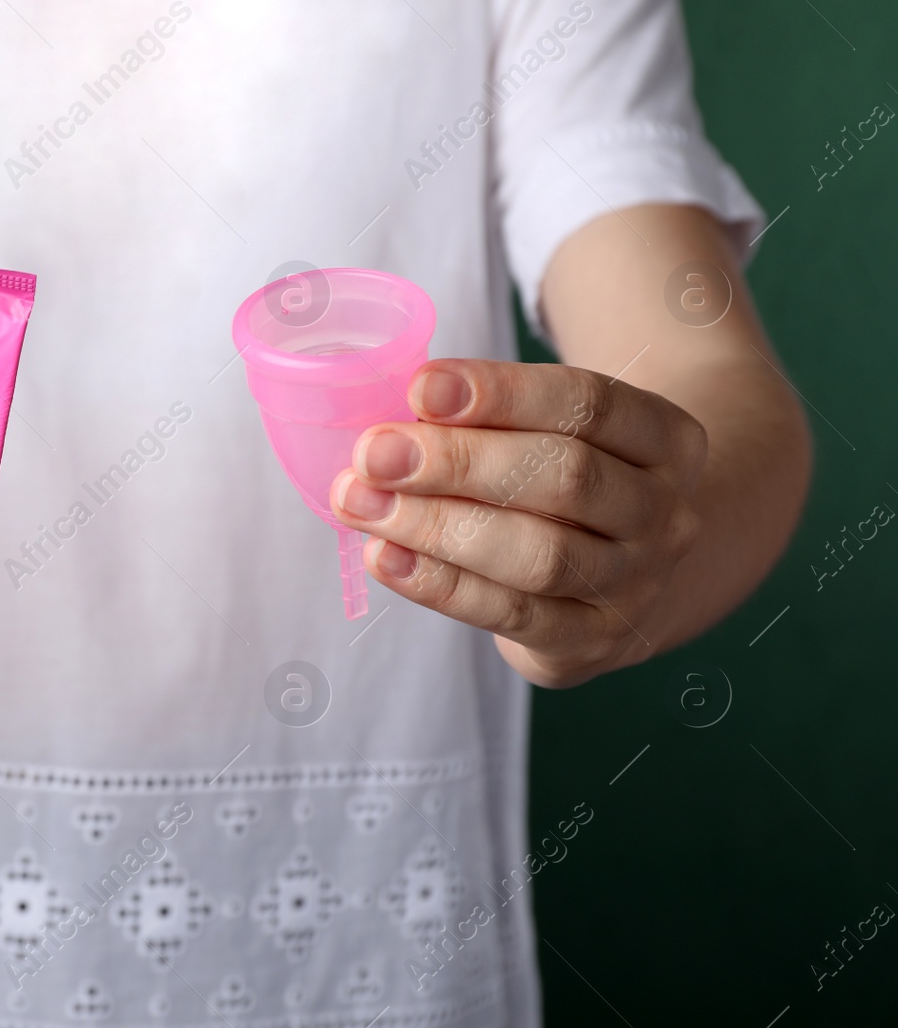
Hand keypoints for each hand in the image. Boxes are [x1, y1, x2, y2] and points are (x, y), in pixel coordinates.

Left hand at [330, 358, 706, 686]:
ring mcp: (636, 586)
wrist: (636, 570)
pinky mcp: (591, 643)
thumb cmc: (572, 476)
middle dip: (458, 463)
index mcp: (669, 440)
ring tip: (360, 502)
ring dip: (435, 526)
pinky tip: (384, 555)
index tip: (420, 386)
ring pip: (538, 555)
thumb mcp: (560, 431)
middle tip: (374, 452)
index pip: (590, 404)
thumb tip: (394, 424)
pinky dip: (439, 584)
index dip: (503, 393)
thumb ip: (492, 418)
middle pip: (566, 479)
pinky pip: (510, 614)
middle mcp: (665, 514)